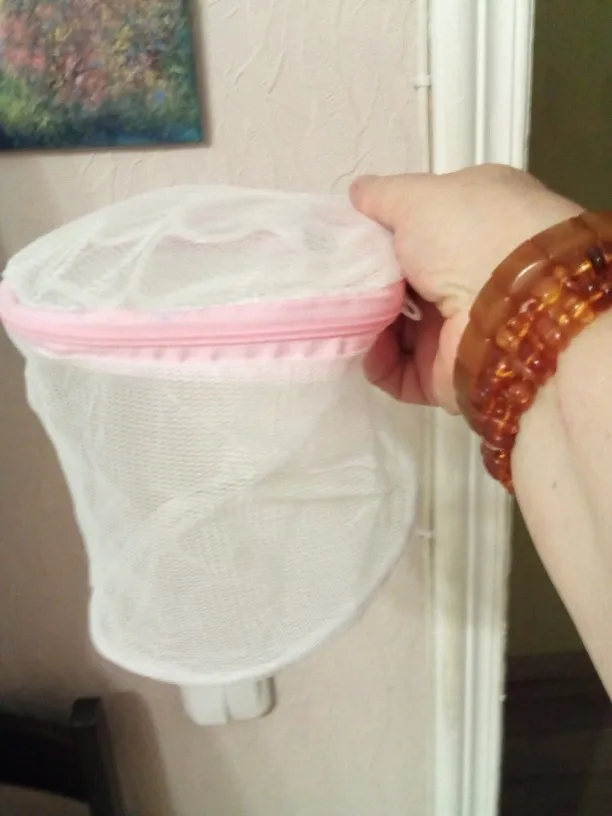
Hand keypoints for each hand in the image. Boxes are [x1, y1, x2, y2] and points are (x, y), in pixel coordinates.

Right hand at [350, 164, 581, 411]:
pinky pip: (400, 371)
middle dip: (367, 284)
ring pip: (397, 330)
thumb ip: (383, 196)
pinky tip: (365, 348)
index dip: (382, 235)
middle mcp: (472, 275)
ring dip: (366, 324)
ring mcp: (460, 328)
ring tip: (341, 316)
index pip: (422, 230)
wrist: (510, 305)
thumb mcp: (418, 196)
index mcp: (476, 224)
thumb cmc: (468, 233)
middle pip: (404, 283)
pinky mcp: (447, 373)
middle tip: (334, 281)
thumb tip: (358, 193)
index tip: (347, 240)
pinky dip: (378, 362)